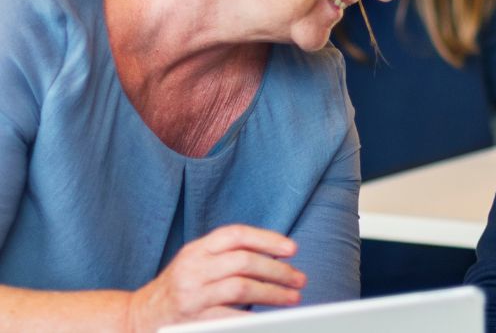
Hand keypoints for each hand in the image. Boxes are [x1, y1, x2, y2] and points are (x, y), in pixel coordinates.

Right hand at [126, 224, 304, 331]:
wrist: (137, 318)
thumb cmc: (179, 289)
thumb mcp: (197, 264)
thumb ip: (228, 257)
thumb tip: (275, 256)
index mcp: (196, 250)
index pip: (236, 235)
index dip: (267, 239)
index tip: (292, 249)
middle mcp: (193, 268)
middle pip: (244, 261)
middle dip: (278, 270)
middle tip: (299, 279)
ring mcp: (192, 294)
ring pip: (242, 286)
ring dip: (273, 292)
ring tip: (292, 297)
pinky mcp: (193, 319)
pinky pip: (231, 316)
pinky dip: (254, 317)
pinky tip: (270, 319)